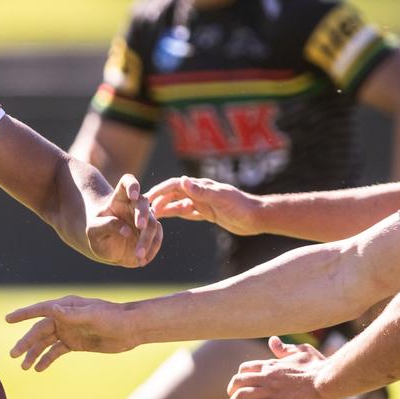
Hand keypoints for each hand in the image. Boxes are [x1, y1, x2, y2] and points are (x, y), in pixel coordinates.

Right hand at [6, 295, 135, 370]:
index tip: (8, 319)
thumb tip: (50, 309)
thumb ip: (71, 314)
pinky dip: (47, 359)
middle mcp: (65, 318)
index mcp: (66, 307)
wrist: (132, 329)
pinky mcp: (76, 343)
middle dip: (25, 342)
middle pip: (39, 330)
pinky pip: (56, 351)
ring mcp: (69, 331)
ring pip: (46, 343)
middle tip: (13, 355)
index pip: (40, 310)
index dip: (23, 314)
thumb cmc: (114, 317)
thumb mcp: (93, 315)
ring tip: (24, 366)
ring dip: (34, 353)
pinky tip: (38, 368)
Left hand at [87, 173, 161, 266]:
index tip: (133, 194)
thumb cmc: (96, 232)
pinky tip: (142, 260)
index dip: (132, 185)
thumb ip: (106, 226)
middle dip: (143, 214)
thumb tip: (127, 231)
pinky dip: (152, 249)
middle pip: (143, 202)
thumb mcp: (93, 230)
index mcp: (119, 198)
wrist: (105, 244)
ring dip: (148, 239)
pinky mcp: (151, 231)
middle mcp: (134, 205)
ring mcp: (145, 218)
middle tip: (140, 226)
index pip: (127, 182)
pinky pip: (158, 237)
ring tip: (138, 256)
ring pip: (153, 223)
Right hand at [146, 176, 261, 235]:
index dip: (160, 190)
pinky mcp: (208, 212)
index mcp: (202, 186)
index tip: (146, 197)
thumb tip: (182, 180)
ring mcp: (204, 202)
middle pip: (174, 194)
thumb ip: (201, 191)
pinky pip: (188, 212)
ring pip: (179, 203)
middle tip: (144, 208)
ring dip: (166, 207)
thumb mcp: (220, 198)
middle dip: (159, 199)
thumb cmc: (241, 206)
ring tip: (152, 214)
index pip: (175, 185)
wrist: (256, 217)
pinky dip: (177, 213)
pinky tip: (168, 218)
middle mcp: (200, 192)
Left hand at [226, 336, 335, 398]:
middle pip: (238, 381)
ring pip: (241, 396)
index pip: (245, 369)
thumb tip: (272, 340)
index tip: (239, 386)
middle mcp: (266, 377)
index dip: (239, 377)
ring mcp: (270, 392)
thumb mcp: (301, 350)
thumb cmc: (318, 366)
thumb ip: (285, 348)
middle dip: (232, 391)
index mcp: (271, 365)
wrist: (327, 380)